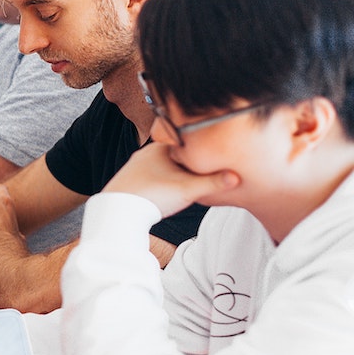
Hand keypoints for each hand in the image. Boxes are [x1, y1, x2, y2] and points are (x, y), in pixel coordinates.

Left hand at [103, 143, 239, 215]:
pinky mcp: (128, 181)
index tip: (214, 155)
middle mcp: (144, 153)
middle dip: (189, 162)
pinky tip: (167, 190)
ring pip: (162, 166)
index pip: (186, 142)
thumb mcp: (188, 189)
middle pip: (174, 154)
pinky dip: (162, 182)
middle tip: (206, 169)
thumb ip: (214, 183)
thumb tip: (238, 177)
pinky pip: (151, 178)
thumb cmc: (153, 196)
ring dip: (175, 173)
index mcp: (159, 147)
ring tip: (189, 182)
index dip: (201, 148)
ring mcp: (134, 167)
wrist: (117, 213)